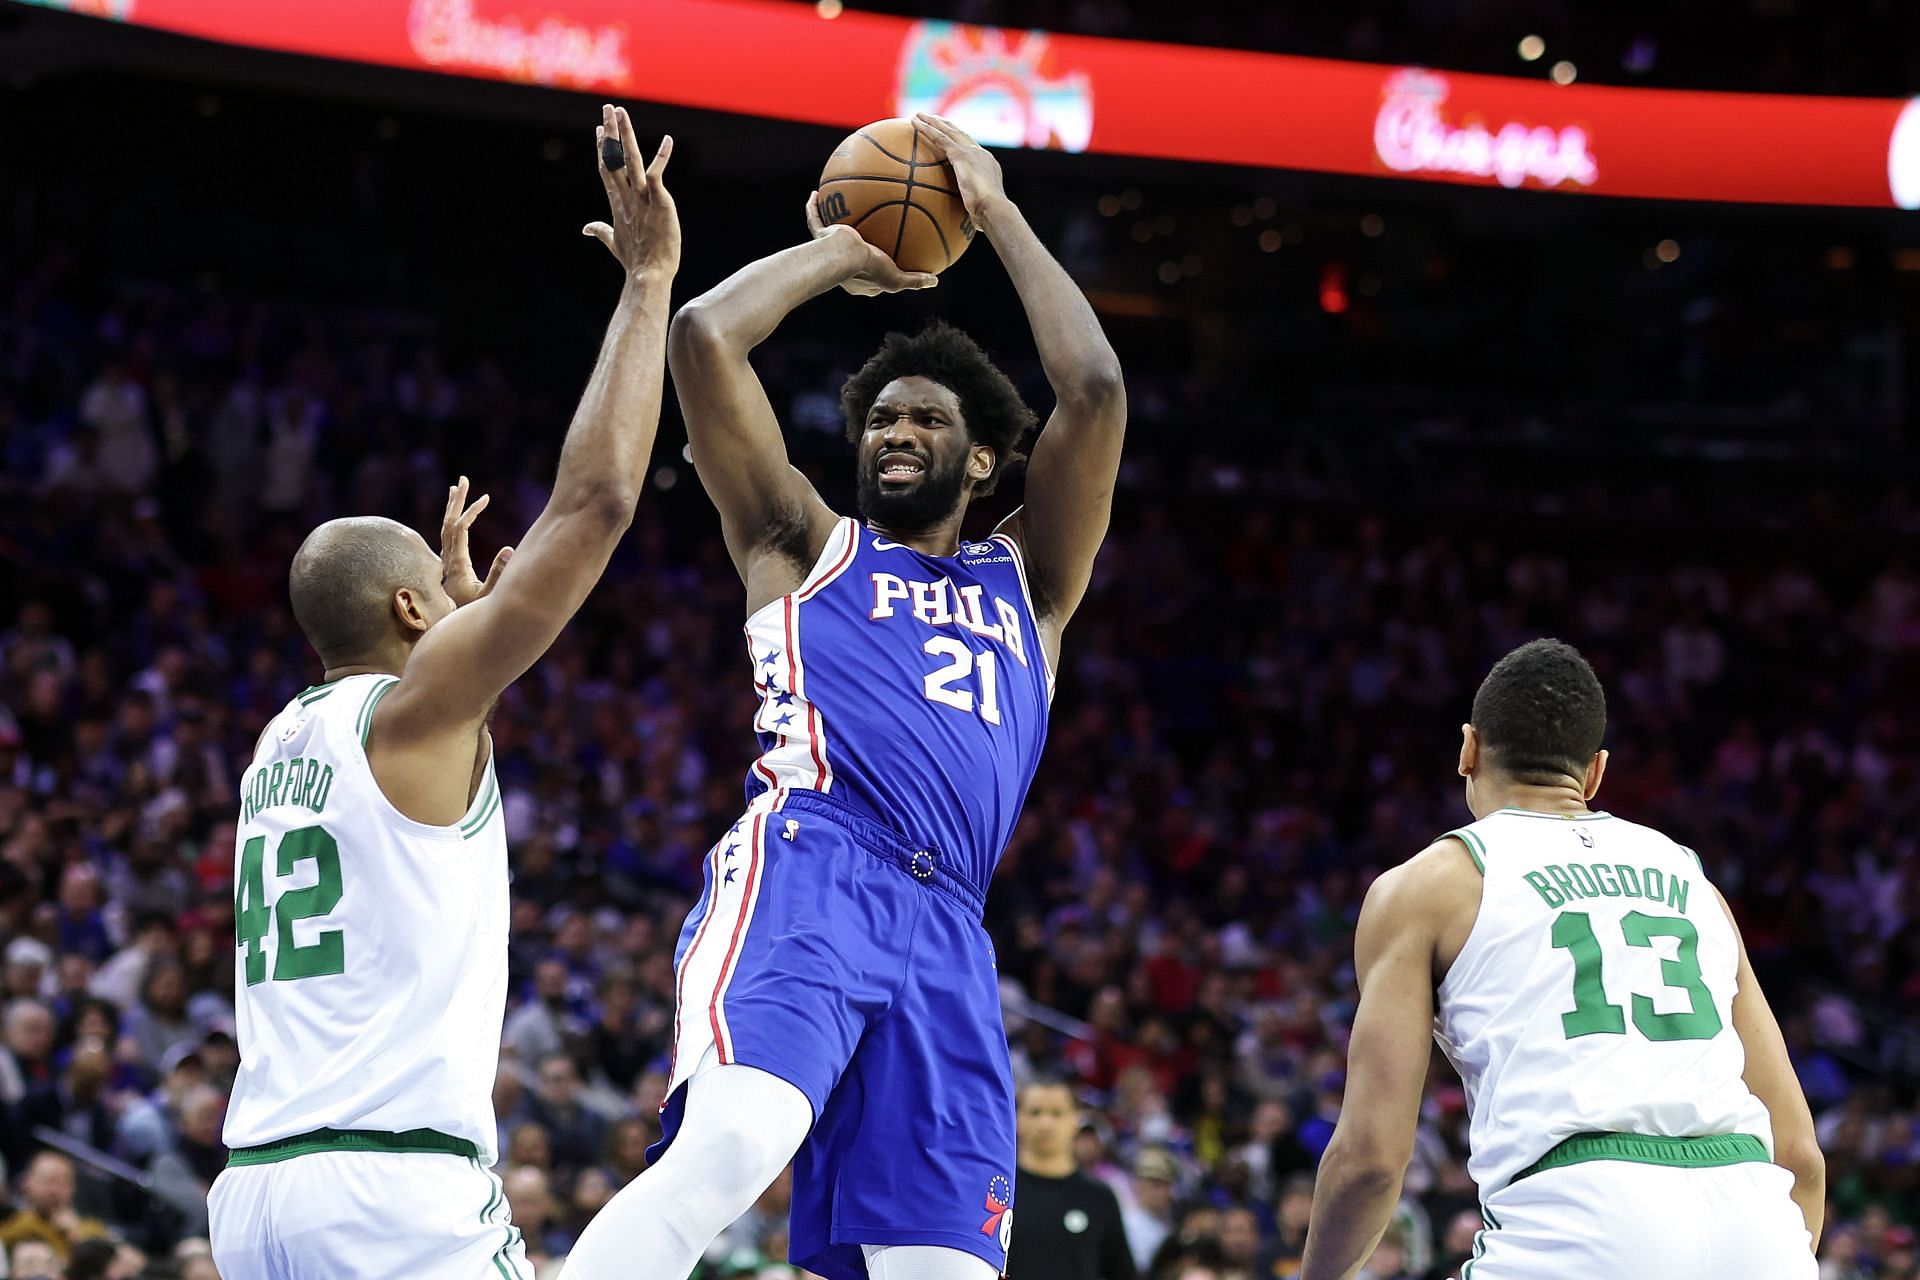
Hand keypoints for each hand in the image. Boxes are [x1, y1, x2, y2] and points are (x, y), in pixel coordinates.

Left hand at [440, 476, 512, 606]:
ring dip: (452, 509)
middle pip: (448, 524)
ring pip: (445, 530)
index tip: (486, 498)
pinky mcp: (450, 568)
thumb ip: (499, 574)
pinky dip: (453, 522)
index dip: (471, 511)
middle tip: (463, 480)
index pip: (459, 529)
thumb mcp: (489, 596)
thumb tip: (509, 549)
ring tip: (456, 490)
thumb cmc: (474, 615)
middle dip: (456, 501)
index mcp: (456, 565)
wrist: (455, 632)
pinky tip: (458, 518)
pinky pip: (449, 539)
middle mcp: (448, 562)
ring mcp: (447, 564)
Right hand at [583, 104, 679, 277]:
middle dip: (611, 132)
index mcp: (618, 203)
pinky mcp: (658, 201)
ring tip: (621, 112)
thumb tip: (586, 228)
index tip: (598, 129)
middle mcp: (627, 196)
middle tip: (608, 108)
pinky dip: (662, 157)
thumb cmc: (635, 262)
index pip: (607, 169)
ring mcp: (641, 198)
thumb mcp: (614, 242)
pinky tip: (668, 140)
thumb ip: (601, 231)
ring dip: (625, 135)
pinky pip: (657, 174)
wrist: (648, 276)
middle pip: (614, 158)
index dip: (602, 149)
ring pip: (630, 160)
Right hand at [805, 192, 938, 295]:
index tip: (889, 253)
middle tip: (867, 227)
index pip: (871, 272)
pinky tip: (816, 192)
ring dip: (832, 219)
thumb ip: (914, 280)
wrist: (843, 257)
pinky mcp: (820, 236)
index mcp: (859, 278)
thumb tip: (934, 280)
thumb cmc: (869, 269)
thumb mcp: (897, 278)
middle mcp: (842, 265)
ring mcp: (829, 249)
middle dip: (856, 240)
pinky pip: (814, 218)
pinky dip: (814, 206)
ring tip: (839, 203)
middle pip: (850, 250)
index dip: (879, 265)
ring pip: (829, 231)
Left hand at [913, 113, 1009, 234]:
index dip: (960, 141)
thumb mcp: (980, 212)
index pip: (971, 149)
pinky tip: (913, 123)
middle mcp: (980, 154)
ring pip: (948, 131)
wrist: (994, 209)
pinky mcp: (960, 154)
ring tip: (919, 115)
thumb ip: (971, 211)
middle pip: (960, 134)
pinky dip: (926, 129)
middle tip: (934, 119)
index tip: (950, 137)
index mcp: (987, 165)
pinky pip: (939, 138)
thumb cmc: (988, 217)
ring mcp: (971, 152)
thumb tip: (967, 224)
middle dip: (946, 126)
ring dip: (932, 122)